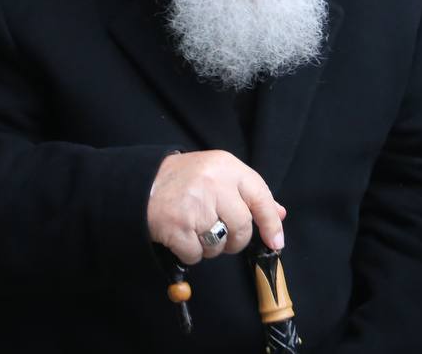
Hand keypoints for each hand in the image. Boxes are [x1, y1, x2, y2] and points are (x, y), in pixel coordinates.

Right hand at [147, 150, 285, 264]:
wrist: (142, 183)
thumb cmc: (187, 180)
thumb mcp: (220, 174)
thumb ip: (250, 193)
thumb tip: (280, 214)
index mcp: (228, 167)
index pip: (260, 196)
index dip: (271, 222)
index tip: (276, 241)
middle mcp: (213, 183)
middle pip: (242, 226)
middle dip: (236, 240)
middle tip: (225, 237)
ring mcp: (194, 205)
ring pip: (220, 243)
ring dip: (212, 247)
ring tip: (198, 231)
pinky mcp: (177, 226)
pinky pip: (197, 254)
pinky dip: (192, 253)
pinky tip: (183, 238)